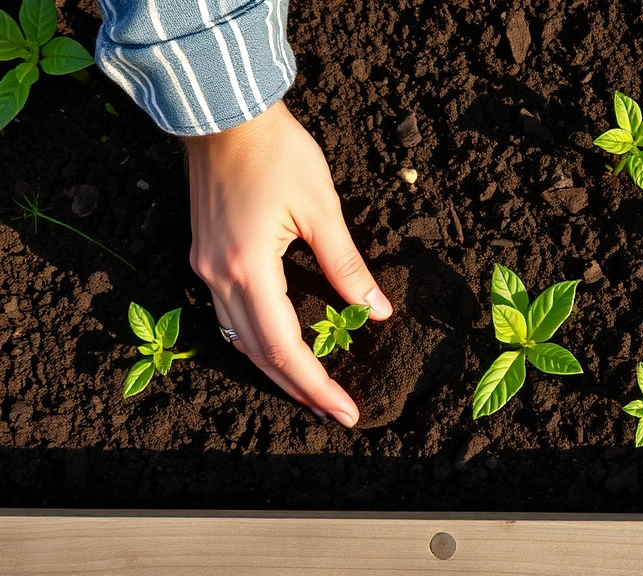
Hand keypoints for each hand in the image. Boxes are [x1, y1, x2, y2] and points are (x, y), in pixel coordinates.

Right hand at [184, 101, 391, 426]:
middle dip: (299, 389)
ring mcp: (206, 268)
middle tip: (335, 413)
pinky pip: (230, 315)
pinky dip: (258, 341)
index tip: (347, 410)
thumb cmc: (277, 150)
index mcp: (248, 268)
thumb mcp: (322, 208)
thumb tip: (378, 312)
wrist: (223, 110)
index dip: (317, 385)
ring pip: (240, 339)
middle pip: (258, 353)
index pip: (285, 348)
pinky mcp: (206, 256)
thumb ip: (347, 265)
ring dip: (277, 370)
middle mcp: (219, 277)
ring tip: (313, 392)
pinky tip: (280, 349)